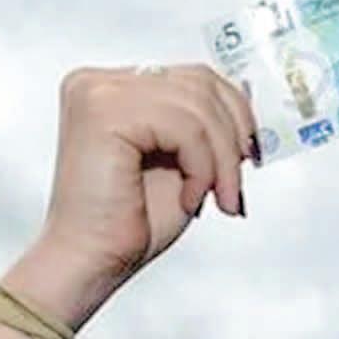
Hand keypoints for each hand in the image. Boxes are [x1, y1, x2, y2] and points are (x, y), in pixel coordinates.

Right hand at [37, 64, 257, 285]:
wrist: (90, 262)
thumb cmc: (129, 223)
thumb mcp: (183, 162)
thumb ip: (204, 127)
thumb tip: (248, 103)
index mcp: (116, 89)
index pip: (194, 76)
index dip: (234, 113)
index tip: (248, 155)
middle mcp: (100, 83)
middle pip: (200, 82)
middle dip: (232, 138)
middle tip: (234, 186)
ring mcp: (98, 92)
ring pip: (198, 104)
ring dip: (220, 160)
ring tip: (217, 198)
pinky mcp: (103, 112)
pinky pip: (184, 126)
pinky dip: (201, 167)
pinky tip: (189, 199)